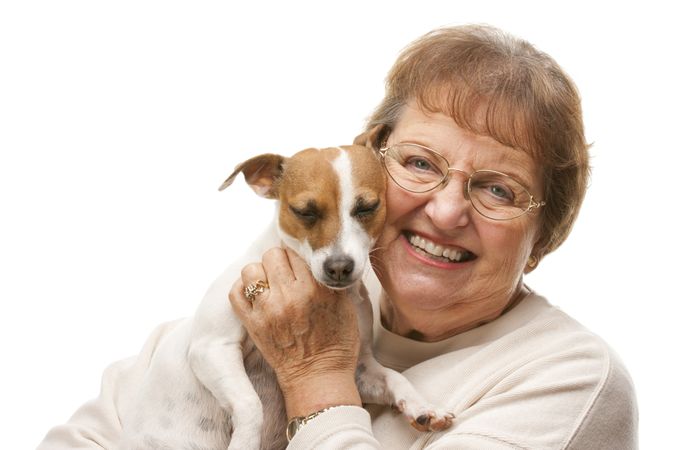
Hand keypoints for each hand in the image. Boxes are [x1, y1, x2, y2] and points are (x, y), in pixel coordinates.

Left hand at [229, 247, 361, 415]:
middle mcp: (289, 296)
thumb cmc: (337, 343)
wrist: (318, 378)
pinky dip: (243, 289)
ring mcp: (268, 310)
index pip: (297, 252)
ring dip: (260, 273)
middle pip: (272, 255)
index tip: (299, 264)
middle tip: (285, 273)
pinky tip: (255, 294)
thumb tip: (323, 259)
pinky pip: (236, 293)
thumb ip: (331, 280)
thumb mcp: (345, 306)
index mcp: (315, 289)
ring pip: (251, 269)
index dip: (298, 256)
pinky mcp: (252, 323)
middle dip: (279, 261)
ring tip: (269, 283)